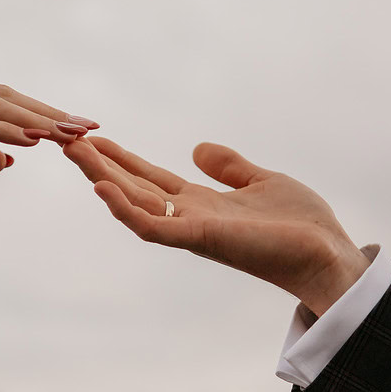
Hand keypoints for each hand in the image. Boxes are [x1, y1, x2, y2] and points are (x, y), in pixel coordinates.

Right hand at [63, 137, 369, 315]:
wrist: (325, 254)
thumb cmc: (299, 226)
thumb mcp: (260, 181)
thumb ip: (228, 167)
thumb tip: (196, 148)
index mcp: (200, 204)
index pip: (150, 179)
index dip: (121, 159)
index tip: (92, 137)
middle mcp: (188, 217)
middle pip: (132, 188)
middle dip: (100, 165)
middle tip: (65, 139)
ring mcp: (190, 230)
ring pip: (133, 203)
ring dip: (102, 178)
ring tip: (74, 152)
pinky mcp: (199, 240)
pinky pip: (152, 227)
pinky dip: (125, 210)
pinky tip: (102, 187)